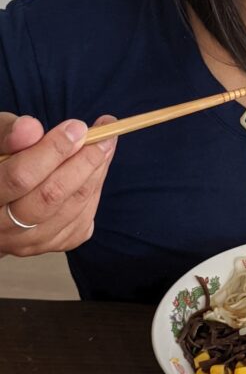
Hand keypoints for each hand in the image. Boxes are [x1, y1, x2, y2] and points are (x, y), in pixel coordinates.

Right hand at [0, 113, 116, 256]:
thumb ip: (9, 134)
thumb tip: (31, 128)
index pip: (20, 177)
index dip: (52, 151)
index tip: (77, 127)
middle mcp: (1, 228)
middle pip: (50, 197)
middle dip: (83, 162)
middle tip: (104, 136)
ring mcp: (25, 242)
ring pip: (70, 210)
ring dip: (95, 174)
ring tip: (106, 145)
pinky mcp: (48, 245)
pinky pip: (80, 222)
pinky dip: (94, 192)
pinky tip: (97, 169)